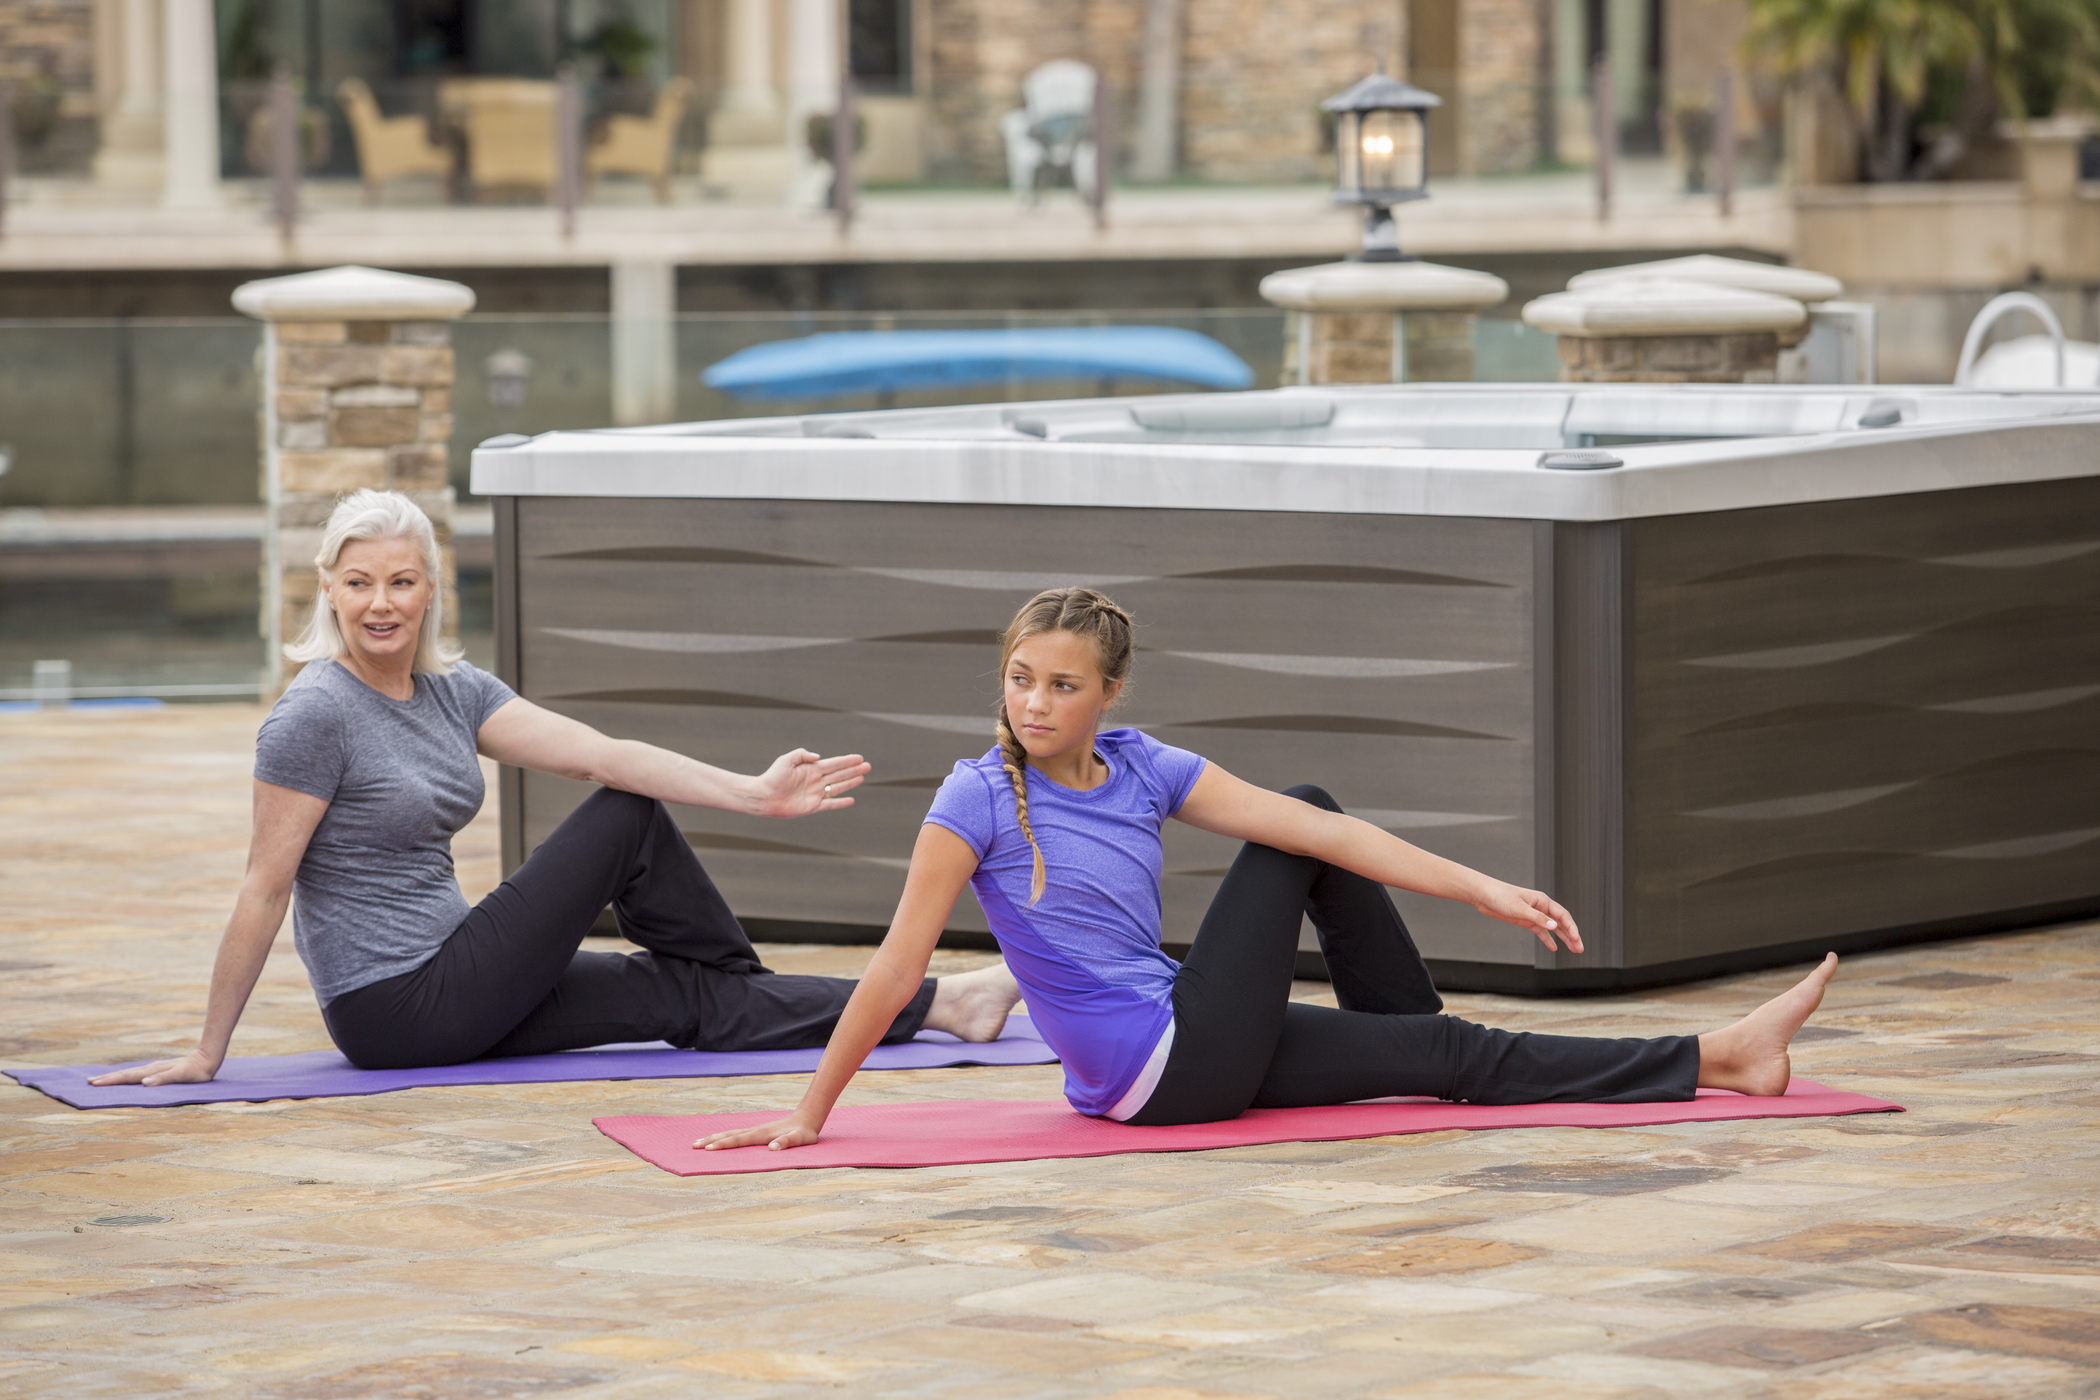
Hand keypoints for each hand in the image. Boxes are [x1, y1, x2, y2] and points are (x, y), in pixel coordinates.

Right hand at [87, 1050, 219, 1087]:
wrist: (208, 1059)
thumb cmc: (197, 1071)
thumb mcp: (181, 1076)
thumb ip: (163, 1079)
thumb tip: (144, 1082)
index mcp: (152, 1071)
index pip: (127, 1077)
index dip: (110, 1081)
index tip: (94, 1083)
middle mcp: (151, 1069)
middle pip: (125, 1074)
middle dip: (107, 1079)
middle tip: (89, 1082)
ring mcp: (155, 1068)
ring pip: (130, 1073)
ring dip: (115, 1077)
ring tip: (100, 1080)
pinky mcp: (159, 1070)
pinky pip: (138, 1073)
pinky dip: (127, 1076)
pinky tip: (125, 1078)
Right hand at [697, 1112, 821, 1151]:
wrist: (807, 1117)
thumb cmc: (804, 1132)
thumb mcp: (800, 1139)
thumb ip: (786, 1142)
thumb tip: (772, 1149)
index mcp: (762, 1134)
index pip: (739, 1140)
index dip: (724, 1145)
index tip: (709, 1149)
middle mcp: (755, 1130)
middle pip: (729, 1135)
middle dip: (711, 1141)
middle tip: (694, 1146)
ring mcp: (755, 1130)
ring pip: (731, 1133)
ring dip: (714, 1138)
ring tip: (699, 1143)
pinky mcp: (757, 1131)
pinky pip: (736, 1134)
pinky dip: (723, 1137)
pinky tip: (718, 1139)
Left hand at [753, 749, 870, 818]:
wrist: (763, 796)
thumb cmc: (772, 777)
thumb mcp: (786, 760)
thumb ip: (802, 754)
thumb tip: (818, 756)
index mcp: (811, 769)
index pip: (834, 764)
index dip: (847, 761)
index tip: (859, 758)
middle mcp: (815, 781)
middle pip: (839, 774)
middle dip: (854, 770)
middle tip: (868, 766)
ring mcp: (815, 794)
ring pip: (837, 787)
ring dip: (850, 782)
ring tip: (862, 777)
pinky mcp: (812, 806)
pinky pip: (830, 804)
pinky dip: (841, 803)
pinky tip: (851, 800)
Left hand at [1469, 880, 1582, 953]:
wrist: (1484, 895)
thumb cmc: (1500, 897)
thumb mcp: (1520, 908)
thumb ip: (1537, 918)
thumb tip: (1555, 927)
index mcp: (1542, 901)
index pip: (1562, 915)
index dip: (1572, 928)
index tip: (1576, 939)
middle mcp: (1541, 907)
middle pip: (1561, 923)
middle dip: (1572, 936)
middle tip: (1580, 949)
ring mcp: (1534, 915)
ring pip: (1553, 928)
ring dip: (1563, 938)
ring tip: (1573, 949)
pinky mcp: (1525, 921)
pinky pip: (1541, 932)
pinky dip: (1548, 939)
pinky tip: (1554, 948)